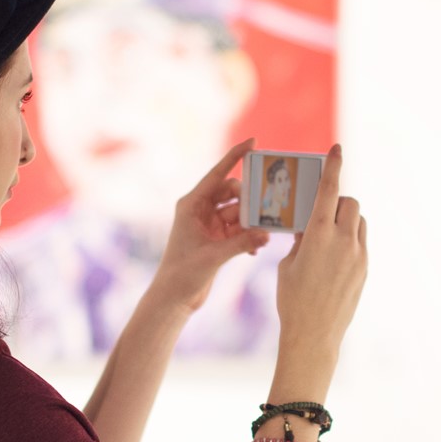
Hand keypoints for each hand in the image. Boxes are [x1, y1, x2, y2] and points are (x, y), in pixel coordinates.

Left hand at [149, 139, 273, 314]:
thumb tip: (267, 235)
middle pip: (233, 193)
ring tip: (262, 235)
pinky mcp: (217, 239)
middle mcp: (200, 210)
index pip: (218, 174)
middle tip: (267, 208)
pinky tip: (255, 249)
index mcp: (192, 204)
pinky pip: (239, 229)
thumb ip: (242, 243)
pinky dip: (248, 236)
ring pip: (239, 212)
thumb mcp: (214, 256)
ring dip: (251, 222)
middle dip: (250, 201)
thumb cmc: (183, 274)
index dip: (235, 156)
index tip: (254, 142)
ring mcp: (209, 224)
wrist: (173, 298)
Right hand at [270, 144, 367, 398]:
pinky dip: (350, 240)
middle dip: (337, 202)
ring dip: (345, 220)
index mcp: (319, 234)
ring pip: (359, 222)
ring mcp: (358, 255)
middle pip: (349, 203)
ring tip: (327, 236)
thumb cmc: (292, 299)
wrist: (314, 335)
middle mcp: (344, 241)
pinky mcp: (365, 269)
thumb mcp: (288, 263)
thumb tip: (311, 228)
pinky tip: (333, 257)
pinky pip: (361, 242)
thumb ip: (302, 240)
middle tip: (321, 213)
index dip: (333, 166)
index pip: (329, 190)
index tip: (337, 148)